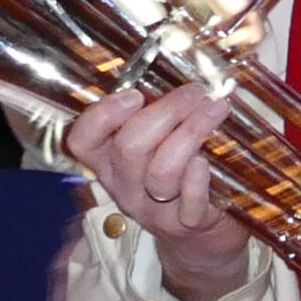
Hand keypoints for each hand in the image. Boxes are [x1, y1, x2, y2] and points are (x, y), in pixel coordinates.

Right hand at [63, 85, 252, 300]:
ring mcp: (154, 209)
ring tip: (216, 108)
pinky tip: (209, 159)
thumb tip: (180, 66)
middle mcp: (124, 186)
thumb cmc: (180, 172)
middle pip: (130, 147)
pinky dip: (199, 176)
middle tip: (194, 92)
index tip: (134, 94)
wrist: (202, 234)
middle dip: (166, 112)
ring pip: (161, 171)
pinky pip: (189, 199)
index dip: (103, 116)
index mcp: (110, 163)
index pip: (83, 141)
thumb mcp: (158, 145)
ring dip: (191, 133)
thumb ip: (157, 116)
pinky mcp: (187, 223)